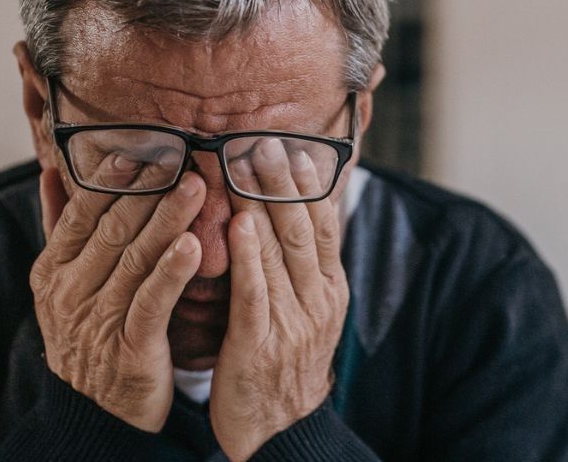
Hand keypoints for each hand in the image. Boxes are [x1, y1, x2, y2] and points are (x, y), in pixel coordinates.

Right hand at [31, 156, 205, 431]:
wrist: (95, 413)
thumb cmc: (90, 336)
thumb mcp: (63, 285)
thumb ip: (60, 229)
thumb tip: (50, 174)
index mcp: (53, 271)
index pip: (83, 213)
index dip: (112, 178)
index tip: (141, 145)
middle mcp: (69, 292)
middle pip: (112, 229)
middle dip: (148, 189)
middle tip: (181, 154)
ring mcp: (97, 320)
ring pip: (135, 259)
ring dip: (167, 219)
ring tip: (196, 187)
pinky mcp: (130, 348)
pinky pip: (152, 301)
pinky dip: (171, 271)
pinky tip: (193, 244)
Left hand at [210, 139, 349, 460]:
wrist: (278, 428)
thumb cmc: (283, 361)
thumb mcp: (307, 312)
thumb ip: (301, 266)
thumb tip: (299, 214)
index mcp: (330, 289)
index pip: (322, 225)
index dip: (310, 185)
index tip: (295, 146)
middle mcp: (318, 300)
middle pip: (302, 228)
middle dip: (285, 181)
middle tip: (267, 139)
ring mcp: (292, 322)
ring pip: (280, 252)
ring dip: (263, 202)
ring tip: (249, 161)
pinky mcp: (259, 343)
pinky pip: (255, 291)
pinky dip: (249, 255)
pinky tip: (238, 223)